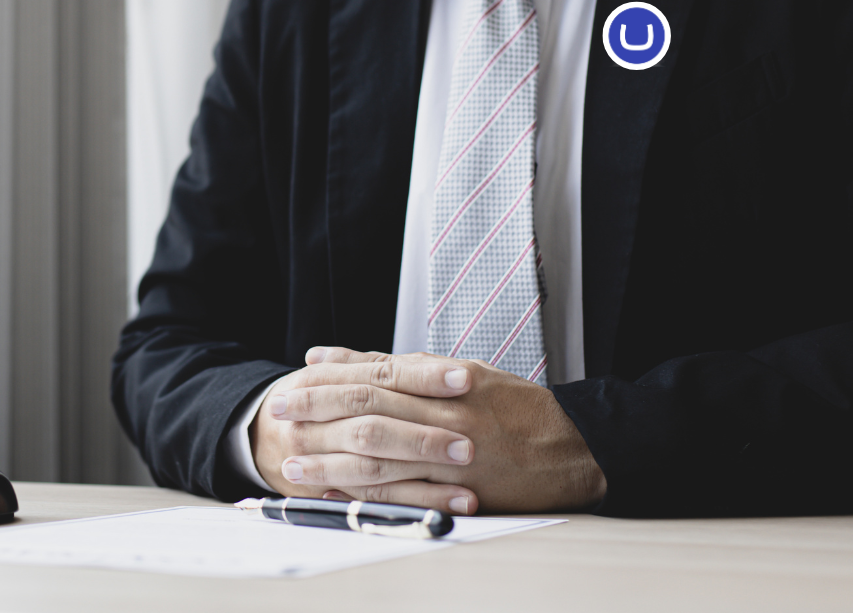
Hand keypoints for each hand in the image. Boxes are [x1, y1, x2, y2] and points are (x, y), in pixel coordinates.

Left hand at [272, 348, 606, 513]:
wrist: (573, 448)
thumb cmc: (516, 409)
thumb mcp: (464, 372)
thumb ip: (402, 366)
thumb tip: (339, 356)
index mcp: (443, 380)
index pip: (373, 374)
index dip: (328, 379)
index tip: (293, 383)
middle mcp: (444, 414)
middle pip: (367, 410)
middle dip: (317, 413)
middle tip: (279, 415)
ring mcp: (452, 455)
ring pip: (379, 457)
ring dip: (329, 463)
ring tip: (292, 464)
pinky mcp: (460, 491)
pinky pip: (405, 494)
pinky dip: (365, 496)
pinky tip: (334, 497)